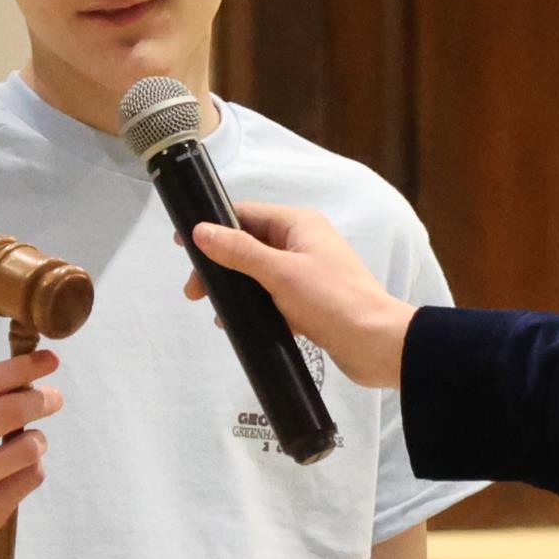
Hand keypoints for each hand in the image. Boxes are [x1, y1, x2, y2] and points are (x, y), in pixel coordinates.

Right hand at [0, 351, 61, 558]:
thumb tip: (30, 376)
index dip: (22, 367)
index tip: (51, 359)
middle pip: (10, 411)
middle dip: (42, 399)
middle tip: (55, 397)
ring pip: (29, 447)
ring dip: (39, 439)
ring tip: (29, 443)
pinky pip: (31, 477)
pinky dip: (33, 468)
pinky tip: (16, 473)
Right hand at [181, 203, 415, 389]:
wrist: (376, 344)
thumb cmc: (331, 300)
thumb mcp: (279, 272)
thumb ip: (238, 252)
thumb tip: (200, 231)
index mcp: (299, 224)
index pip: (245, 214)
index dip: (212, 226)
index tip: (182, 244)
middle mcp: (303, 243)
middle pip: (248, 245)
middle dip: (220, 266)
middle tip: (195, 293)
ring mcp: (308, 273)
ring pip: (259, 274)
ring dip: (235, 290)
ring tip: (216, 313)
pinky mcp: (310, 302)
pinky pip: (273, 299)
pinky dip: (255, 308)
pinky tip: (238, 325)